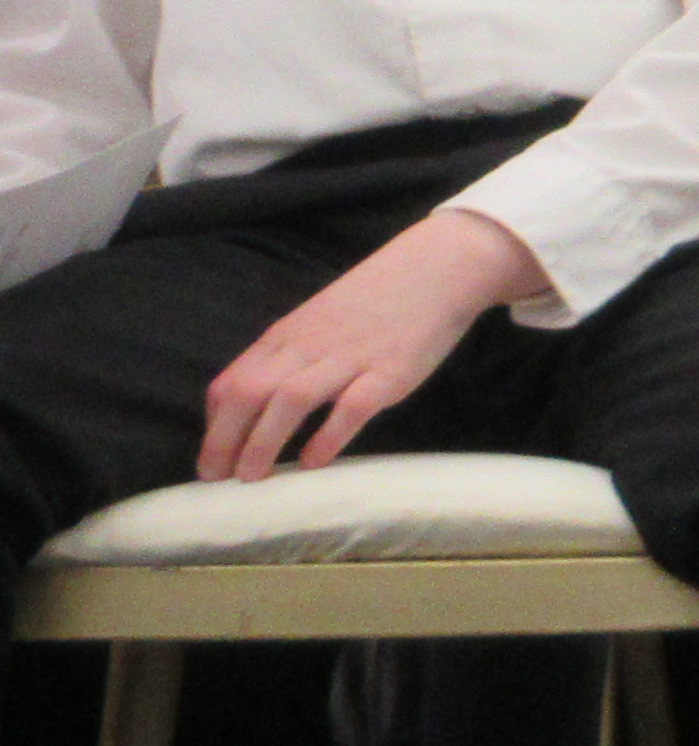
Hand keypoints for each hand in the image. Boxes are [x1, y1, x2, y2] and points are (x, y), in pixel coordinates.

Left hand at [199, 208, 536, 481]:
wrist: (439, 266)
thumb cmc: (376, 298)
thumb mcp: (318, 320)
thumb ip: (288, 357)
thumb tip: (255, 408)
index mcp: (288, 334)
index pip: (231, 382)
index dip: (213, 427)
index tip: (212, 460)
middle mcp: (310, 345)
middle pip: (250, 393)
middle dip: (225, 441)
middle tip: (219, 479)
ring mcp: (350, 356)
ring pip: (290, 401)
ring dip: (263, 443)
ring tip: (254, 478)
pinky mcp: (389, 371)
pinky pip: (350, 407)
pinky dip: (327, 437)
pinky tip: (314, 461)